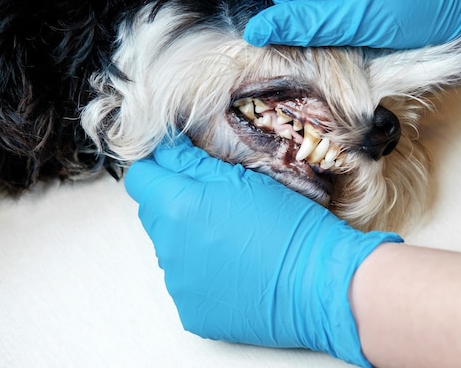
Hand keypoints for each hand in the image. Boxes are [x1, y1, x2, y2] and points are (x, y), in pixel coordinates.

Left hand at [125, 136, 402, 366]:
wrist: (319, 282)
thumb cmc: (291, 226)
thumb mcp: (244, 179)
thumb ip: (194, 162)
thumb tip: (166, 147)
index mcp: (178, 207)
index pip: (141, 179)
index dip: (157, 169)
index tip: (175, 168)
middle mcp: (169, 248)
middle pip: (154, 215)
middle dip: (175, 204)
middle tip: (215, 205)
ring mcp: (179, 285)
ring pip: (170, 250)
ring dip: (189, 241)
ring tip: (232, 240)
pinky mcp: (192, 312)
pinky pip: (186, 283)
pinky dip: (203, 274)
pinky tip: (235, 269)